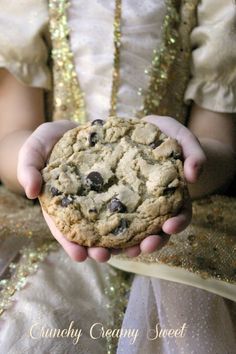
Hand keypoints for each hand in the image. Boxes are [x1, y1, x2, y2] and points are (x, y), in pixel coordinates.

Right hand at [17, 116, 205, 262]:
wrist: (80, 127)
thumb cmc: (53, 141)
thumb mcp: (36, 147)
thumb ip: (28, 165)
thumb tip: (31, 191)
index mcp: (65, 205)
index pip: (66, 229)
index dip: (71, 244)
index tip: (81, 255)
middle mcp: (88, 208)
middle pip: (96, 234)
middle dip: (104, 248)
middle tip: (111, 254)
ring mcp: (109, 199)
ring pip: (121, 226)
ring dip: (132, 240)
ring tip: (141, 245)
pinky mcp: (128, 189)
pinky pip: (140, 206)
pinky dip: (148, 217)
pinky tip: (158, 222)